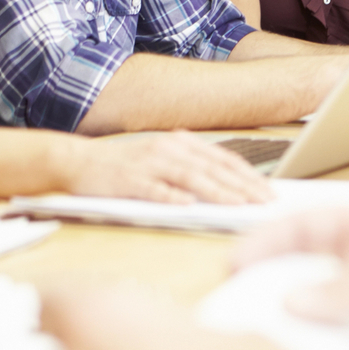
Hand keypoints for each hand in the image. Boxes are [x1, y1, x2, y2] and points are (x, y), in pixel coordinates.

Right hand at [69, 131, 272, 204]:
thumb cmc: (126, 167)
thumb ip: (192, 170)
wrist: (79, 161)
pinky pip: (154, 189)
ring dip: (217, 191)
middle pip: (213, 169)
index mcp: (181, 144)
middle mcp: (169, 150)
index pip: (223, 160)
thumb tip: (229, 188)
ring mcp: (149, 164)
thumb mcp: (163, 161)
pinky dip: (172, 196)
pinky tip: (189, 205)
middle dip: (243, 186)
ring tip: (239, 204)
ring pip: (190, 178)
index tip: (269, 192)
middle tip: (265, 202)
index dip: (248, 176)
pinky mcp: (128, 180)